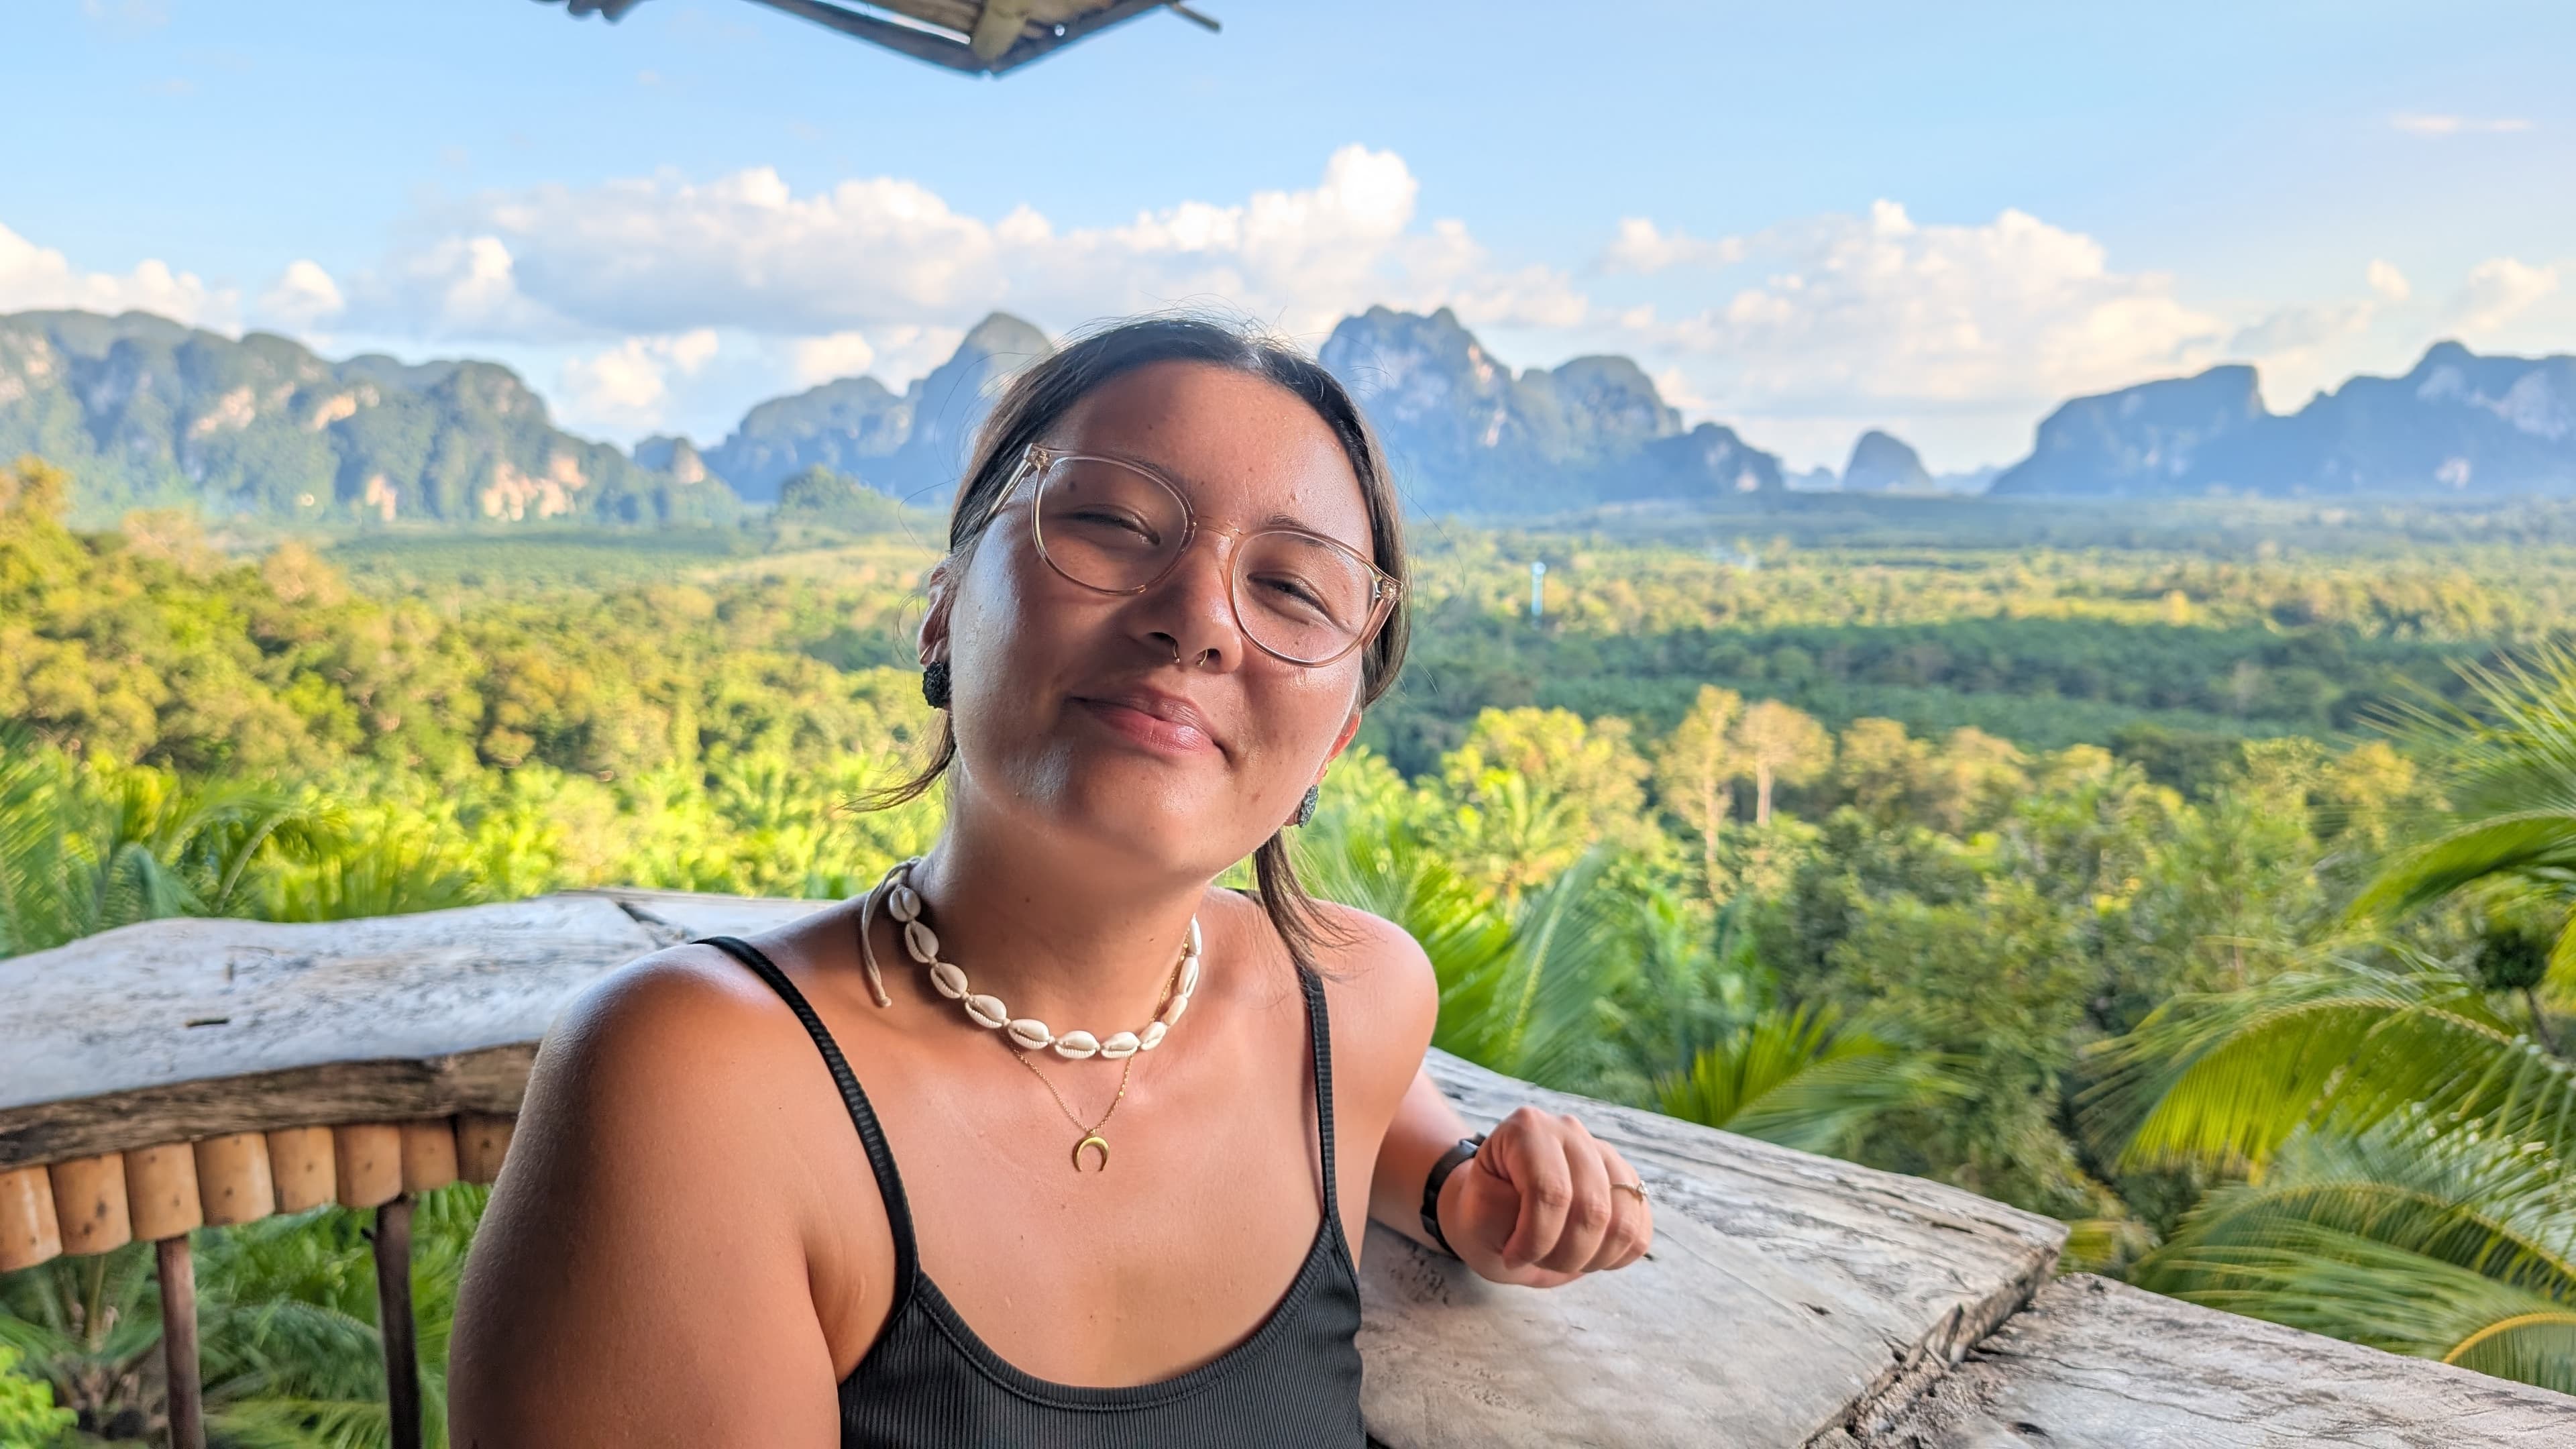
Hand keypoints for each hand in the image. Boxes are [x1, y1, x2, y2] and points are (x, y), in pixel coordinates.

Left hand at [1438, 1105, 1652, 1286]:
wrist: (1498, 1218)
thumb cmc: (1484, 1216)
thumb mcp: (1475, 1216)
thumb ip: (1506, 1208)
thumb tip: (1553, 1205)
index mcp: (1527, 1129)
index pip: (1550, 1190)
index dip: (1535, 1238)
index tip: (1513, 1257)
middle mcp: (1570, 1132)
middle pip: (1591, 1208)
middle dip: (1564, 1254)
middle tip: (1536, 1261)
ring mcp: (1604, 1155)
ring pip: (1623, 1222)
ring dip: (1591, 1259)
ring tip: (1560, 1258)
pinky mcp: (1628, 1184)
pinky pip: (1639, 1232)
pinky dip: (1615, 1257)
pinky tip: (1585, 1255)